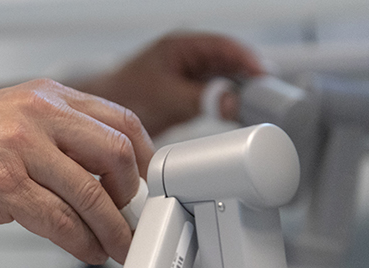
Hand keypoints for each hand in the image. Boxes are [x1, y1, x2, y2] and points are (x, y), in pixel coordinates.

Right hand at [0, 79, 154, 264]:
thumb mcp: (4, 121)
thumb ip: (49, 141)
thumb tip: (87, 177)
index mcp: (43, 97)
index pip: (119, 121)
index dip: (142, 159)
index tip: (143, 186)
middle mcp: (38, 114)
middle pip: (118, 154)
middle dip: (133, 196)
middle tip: (131, 220)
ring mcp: (21, 148)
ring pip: (93, 193)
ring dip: (112, 230)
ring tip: (115, 247)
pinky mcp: (3, 185)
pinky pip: (61, 219)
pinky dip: (82, 242)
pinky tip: (86, 250)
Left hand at [76, 33, 264, 135]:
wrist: (100, 120)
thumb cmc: (122, 96)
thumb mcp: (166, 97)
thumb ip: (201, 99)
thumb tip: (233, 102)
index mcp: (181, 46)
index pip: (225, 46)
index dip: (248, 60)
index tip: (264, 77)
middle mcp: (188, 58)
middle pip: (230, 63)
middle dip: (249, 78)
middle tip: (268, 96)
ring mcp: (189, 76)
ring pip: (225, 81)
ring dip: (240, 93)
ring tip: (258, 108)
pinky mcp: (188, 96)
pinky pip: (216, 97)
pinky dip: (228, 105)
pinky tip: (238, 117)